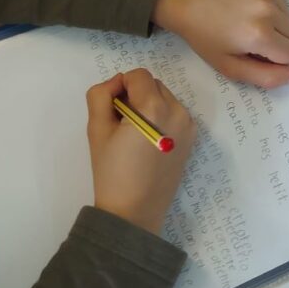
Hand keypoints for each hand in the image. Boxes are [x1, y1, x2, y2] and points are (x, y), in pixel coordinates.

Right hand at [86, 69, 195, 232]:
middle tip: (120, 124)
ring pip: (165, 98)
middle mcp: (178, 111)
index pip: (138, 75)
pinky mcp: (192, 138)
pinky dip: (161, 118)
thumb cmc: (112, 172)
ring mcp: (188, 125)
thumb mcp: (96, 129)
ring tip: (134, 136)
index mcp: (155, 107)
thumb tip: (117, 83)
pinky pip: (174, 114)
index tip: (112, 109)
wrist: (135, 211)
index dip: (120, 86)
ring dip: (149, 105)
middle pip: (153, 84)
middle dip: (136, 95)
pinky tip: (149, 143)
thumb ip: (101, 95)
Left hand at [153, 0, 288, 88]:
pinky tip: (250, 6)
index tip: (255, 52)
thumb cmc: (206, 38)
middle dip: (278, 41)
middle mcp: (268, 9)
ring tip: (248, 21)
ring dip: (275, 23)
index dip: (276, 59)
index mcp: (260, 35)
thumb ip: (267, 77)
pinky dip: (272, 6)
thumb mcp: (230, 67)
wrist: (187, 0)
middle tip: (250, 38)